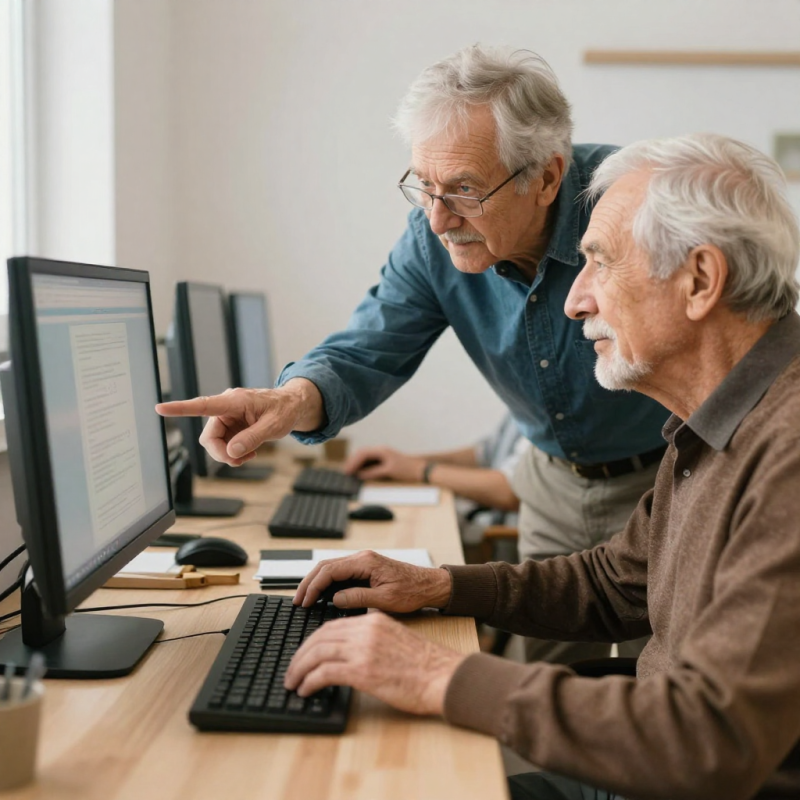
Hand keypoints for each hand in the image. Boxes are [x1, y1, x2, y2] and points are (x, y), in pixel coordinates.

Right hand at [155, 379, 323, 465]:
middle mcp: (226, 407)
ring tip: (249, 456)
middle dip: (221, 453)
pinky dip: (233, 453)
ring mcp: (227, 418)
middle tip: (240, 461)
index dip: (180, 408)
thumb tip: (232, 451)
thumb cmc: (284, 410)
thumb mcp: (274, 426)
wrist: (292, 406)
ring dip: (228, 455)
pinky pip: (223, 444)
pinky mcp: (231, 426)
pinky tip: (248, 453)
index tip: (160, 408)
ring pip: (214, 443)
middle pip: (209, 436)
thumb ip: (252, 438)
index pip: (203, 405)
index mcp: (234, 401)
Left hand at [284, 612, 465, 715]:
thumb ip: (372, 639)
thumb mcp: (395, 640)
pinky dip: (310, 681)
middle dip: (300, 654)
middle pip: (319, 638)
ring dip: (299, 669)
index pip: (331, 626)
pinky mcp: (362, 671)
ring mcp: (363, 650)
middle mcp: (365, 631)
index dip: (313, 641)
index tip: (304, 654)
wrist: (442, 676)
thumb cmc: (424, 665)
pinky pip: (324, 673)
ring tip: (293, 682)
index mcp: (373, 621)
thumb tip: (350, 651)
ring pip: (317, 654)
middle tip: (291, 670)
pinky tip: (305, 690)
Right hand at [293, 550, 451, 612]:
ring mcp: (363, 562)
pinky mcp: (365, 568)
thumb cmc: (412, 591)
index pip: (330, 570)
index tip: (305, 601)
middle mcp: (362, 558)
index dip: (314, 586)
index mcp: (365, 562)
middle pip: (326, 566)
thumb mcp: (385, 599)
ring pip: (331, 567)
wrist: (429, 585)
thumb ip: (359, 598)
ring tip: (304, 598)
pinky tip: (321, 594)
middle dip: (309, 582)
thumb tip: (335, 599)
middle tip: (297, 600)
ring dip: (316, 581)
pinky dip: (326, 581)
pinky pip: (339, 572)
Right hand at [343, 446, 425, 481]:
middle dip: (353, 462)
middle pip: (362, 453)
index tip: (347, 471)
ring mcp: (382, 455)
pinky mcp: (384, 460)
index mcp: (381, 450)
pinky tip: (360, 473)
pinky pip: (370, 461)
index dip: (353, 462)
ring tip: (350, 473)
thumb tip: (359, 475)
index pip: (362, 453)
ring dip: (357, 464)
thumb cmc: (406, 470)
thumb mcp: (388, 472)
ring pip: (365, 457)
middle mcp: (380, 450)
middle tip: (345, 472)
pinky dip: (363, 466)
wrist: (421, 470)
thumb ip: (373, 472)